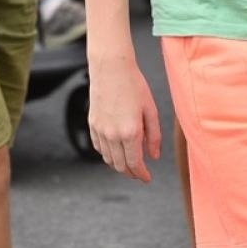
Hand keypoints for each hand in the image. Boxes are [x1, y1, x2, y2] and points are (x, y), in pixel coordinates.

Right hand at [89, 57, 161, 180]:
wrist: (111, 68)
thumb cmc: (134, 85)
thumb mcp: (150, 109)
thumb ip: (154, 136)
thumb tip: (153, 156)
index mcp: (130, 132)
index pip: (135, 163)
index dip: (141, 174)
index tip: (147, 178)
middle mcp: (113, 135)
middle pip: (120, 165)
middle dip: (131, 173)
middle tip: (139, 174)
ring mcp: (100, 130)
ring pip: (108, 159)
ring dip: (119, 165)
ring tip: (129, 164)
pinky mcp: (92, 124)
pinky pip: (99, 147)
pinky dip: (107, 154)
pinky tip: (115, 151)